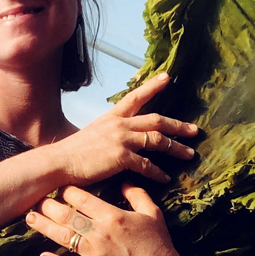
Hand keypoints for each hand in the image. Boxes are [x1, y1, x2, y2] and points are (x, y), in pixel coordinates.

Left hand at [25, 182, 182, 255]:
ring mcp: (94, 253)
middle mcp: (99, 232)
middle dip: (48, 206)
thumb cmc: (158, 242)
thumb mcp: (151, 213)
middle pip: (66, 216)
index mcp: (111, 215)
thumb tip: (123, 179)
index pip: (82, 198)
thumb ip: (136, 194)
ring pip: (63, 237)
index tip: (58, 186)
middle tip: (34, 200)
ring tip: (29, 219)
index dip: (67, 191)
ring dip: (44, 227)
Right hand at [51, 73, 197, 186]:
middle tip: (194, 130)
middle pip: (157, 119)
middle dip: (178, 125)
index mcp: (112, 116)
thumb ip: (109, 133)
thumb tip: (118, 139)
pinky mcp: (121, 157)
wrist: (60, 162)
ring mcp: (122, 140)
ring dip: (175, 148)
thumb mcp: (93, 134)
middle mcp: (120, 124)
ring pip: (157, 140)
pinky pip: (146, 165)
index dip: (152, 86)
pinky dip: (158, 173)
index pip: (135, 96)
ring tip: (189, 154)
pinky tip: (166, 178)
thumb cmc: (73, 152)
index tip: (167, 77)